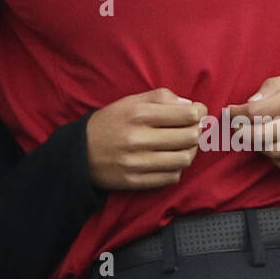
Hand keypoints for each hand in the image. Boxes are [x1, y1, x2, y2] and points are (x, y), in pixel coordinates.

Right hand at [86, 88, 206, 190]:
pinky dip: (176, 168)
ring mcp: (138, 162)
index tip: (198, 113)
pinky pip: (171, 177)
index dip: (200, 113)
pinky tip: (169, 160)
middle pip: (190, 137)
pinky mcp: (136, 181)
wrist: (79, 153)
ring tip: (184, 146)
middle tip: (194, 129)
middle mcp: (139, 138)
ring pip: (184, 159)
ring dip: (190, 152)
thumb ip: (160, 97)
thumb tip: (189, 105)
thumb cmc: (109, 123)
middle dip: (198, 131)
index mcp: (139, 114)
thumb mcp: (129, 102)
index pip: (187, 114)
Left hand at [227, 70, 279, 171]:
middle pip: (263, 135)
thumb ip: (274, 85)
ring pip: (275, 152)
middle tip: (237, 130)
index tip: (230, 112)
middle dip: (243, 133)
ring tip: (256, 138)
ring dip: (258, 147)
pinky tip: (273, 150)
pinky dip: (276, 160)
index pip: (259, 110)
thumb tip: (249, 103)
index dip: (238, 114)